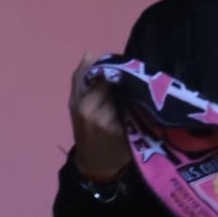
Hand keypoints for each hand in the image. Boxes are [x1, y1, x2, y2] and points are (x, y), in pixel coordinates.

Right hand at [68, 53, 131, 183]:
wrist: (96, 163)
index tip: (118, 69)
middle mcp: (102, 114)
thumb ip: (80, 79)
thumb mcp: (74, 105)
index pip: (105, 77)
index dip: (113, 70)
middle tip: (132, 78)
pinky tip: (143, 103)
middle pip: (121, 86)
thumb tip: (90, 53)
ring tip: (139, 89)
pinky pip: (140, 109)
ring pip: (132, 96)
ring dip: (136, 90)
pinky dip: (142, 103)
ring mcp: (120, 124)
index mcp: (85, 106)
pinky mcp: (134, 132)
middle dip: (126, 80)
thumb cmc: (84, 131)